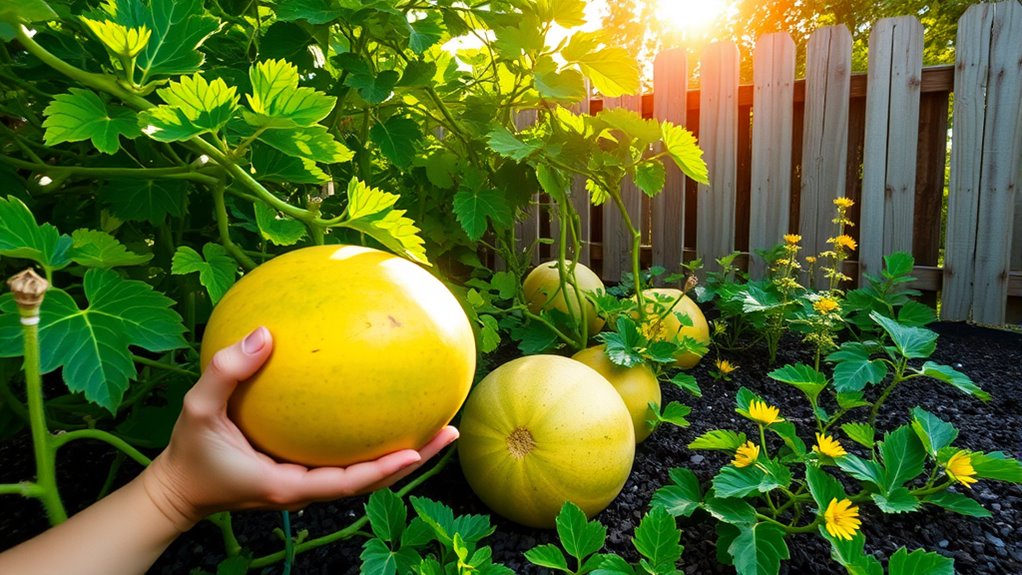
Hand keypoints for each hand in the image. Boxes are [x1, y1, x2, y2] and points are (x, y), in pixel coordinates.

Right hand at [140, 327, 458, 529]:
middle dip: (413, 459)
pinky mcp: (302, 473)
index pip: (347, 484)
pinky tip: (383, 410)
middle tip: (449, 432)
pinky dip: (371, 443)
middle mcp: (306, 489)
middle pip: (371, 481)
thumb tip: (263, 332)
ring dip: (402, 453)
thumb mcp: (197, 408)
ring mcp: (307, 484)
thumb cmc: (187, 453)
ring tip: (437, 424)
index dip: (383, 470)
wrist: (176, 490)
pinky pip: (345, 459)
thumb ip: (226, 372)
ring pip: (364, 474)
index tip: (416, 450)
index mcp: (287, 485)